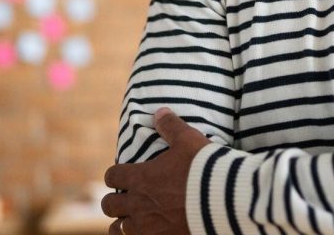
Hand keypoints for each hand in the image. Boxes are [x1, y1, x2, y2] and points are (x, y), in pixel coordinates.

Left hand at [102, 107, 211, 234]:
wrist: (224, 200)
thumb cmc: (204, 168)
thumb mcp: (188, 140)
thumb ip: (171, 126)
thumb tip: (159, 111)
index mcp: (141, 178)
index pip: (112, 176)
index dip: (114, 174)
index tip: (121, 174)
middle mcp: (139, 204)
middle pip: (109, 205)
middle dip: (113, 201)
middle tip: (123, 198)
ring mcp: (149, 226)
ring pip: (119, 229)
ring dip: (122, 223)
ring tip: (130, 221)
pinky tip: (147, 232)